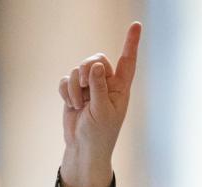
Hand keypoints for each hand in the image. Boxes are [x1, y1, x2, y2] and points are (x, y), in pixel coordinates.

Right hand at [58, 22, 141, 186]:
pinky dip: (65, 91)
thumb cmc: (100, 133)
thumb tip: (95, 65)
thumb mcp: (102, 110)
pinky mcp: (74, 91)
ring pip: (78, 69)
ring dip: (74, 87)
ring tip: (78, 104)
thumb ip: (99, 87)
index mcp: (121, 88)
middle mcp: (106, 84)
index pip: (127, 61)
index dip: (131, 43)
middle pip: (95, 59)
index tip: (136, 25)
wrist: (83, 146)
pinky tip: (71, 105)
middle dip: (87, 70)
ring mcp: (89, 87)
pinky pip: (65, 79)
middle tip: (85, 88)